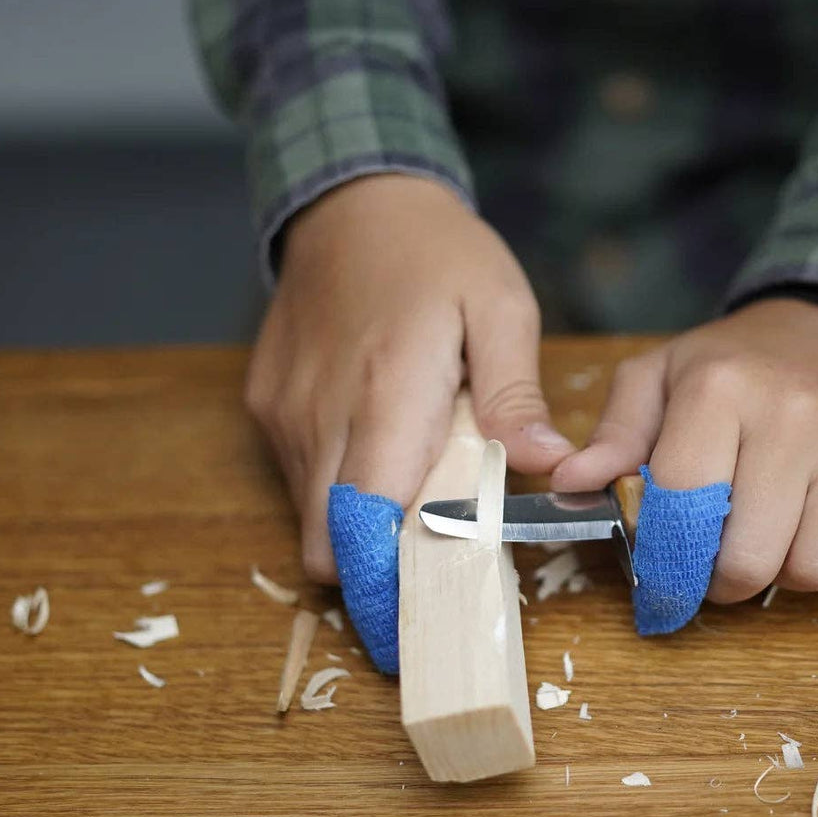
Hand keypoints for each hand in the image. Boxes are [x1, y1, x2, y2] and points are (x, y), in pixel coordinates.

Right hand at [246, 174, 575, 582]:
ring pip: (308, 516)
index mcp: (386, 396)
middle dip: (372, 572)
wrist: (352, 199)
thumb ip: (517, 394)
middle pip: (326, 545)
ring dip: (357, 526)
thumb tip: (552, 466)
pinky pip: (296, 476)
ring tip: (414, 495)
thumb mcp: (500, 307)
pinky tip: (380, 452)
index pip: (364, 527)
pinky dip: (335, 488)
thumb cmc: (438, 254)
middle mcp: (319, 415)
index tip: (421, 617)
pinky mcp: (266, 405)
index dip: (385, 586)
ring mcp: (283, 413)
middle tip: (429, 567)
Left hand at [551, 298, 817, 600]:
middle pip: (752, 560)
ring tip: (779, 537)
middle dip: (727, 580)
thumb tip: (567, 482)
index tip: (665, 577)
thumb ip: (615, 435)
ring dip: (791, 576)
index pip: (683, 513)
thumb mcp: (663, 378)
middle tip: (722, 562)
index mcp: (720, 390)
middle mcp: (796, 412)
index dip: (667, 562)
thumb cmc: (741, 364)